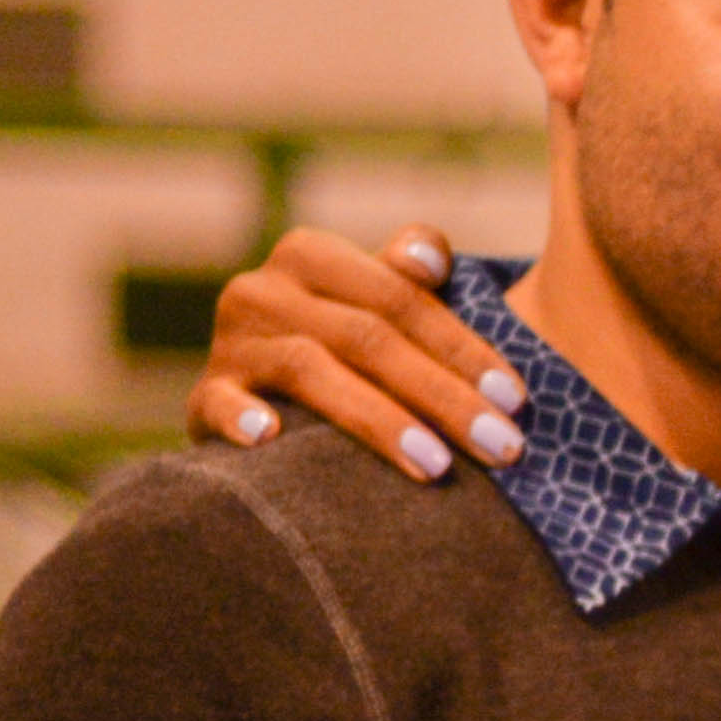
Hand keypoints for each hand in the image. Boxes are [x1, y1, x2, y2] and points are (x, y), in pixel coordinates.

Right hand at [194, 223, 520, 481]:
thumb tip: (429, 260)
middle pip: (367, 338)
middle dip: (443, 396)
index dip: (463, 348)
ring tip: (436, 466)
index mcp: (310, 254)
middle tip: (502, 446)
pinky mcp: (202, 397)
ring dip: (378, 420)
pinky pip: (218, 404)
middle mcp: (262, 290)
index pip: (400, 298)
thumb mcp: (376, 303)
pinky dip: (242, 418)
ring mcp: (230, 344)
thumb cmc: (341, 348)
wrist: (253, 398)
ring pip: (311, 371)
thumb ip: (410, 277)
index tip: (517, 400)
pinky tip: (271, 439)